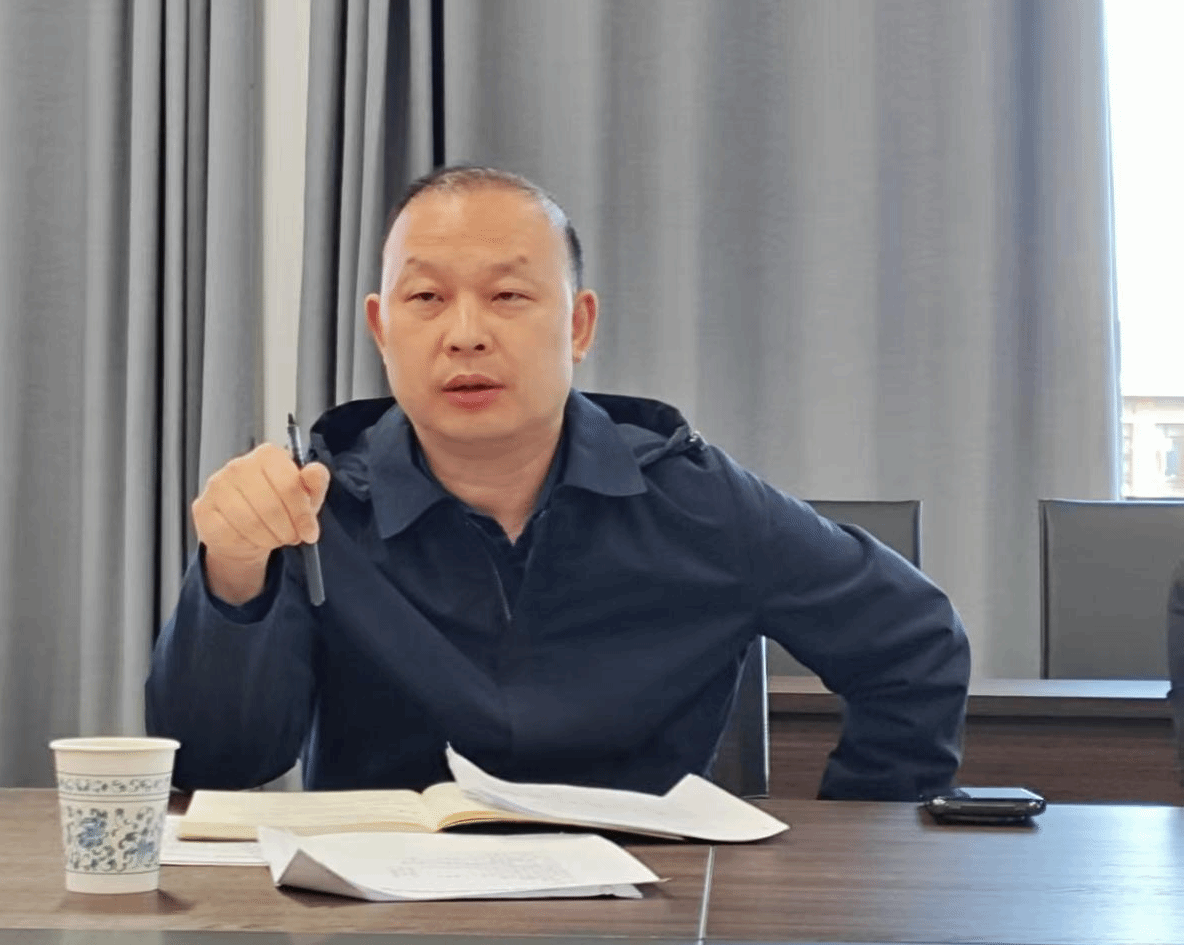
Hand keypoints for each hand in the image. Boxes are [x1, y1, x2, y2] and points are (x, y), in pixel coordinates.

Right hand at [192, 444, 330, 603]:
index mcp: (267, 456)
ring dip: (269, 537)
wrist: (248, 531)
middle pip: (270, 505)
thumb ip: (316, 482)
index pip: (289, 484)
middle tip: (291, 536)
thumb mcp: (307, 496)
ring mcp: (217, 486)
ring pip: (250, 521)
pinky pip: (229, 532)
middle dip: (287, 528)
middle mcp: (239, 466)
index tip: (309, 531)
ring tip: (274, 537)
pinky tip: (251, 538)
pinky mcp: (203, 508)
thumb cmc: (279, 508)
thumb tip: (314, 472)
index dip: (302, 513)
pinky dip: (246, 541)